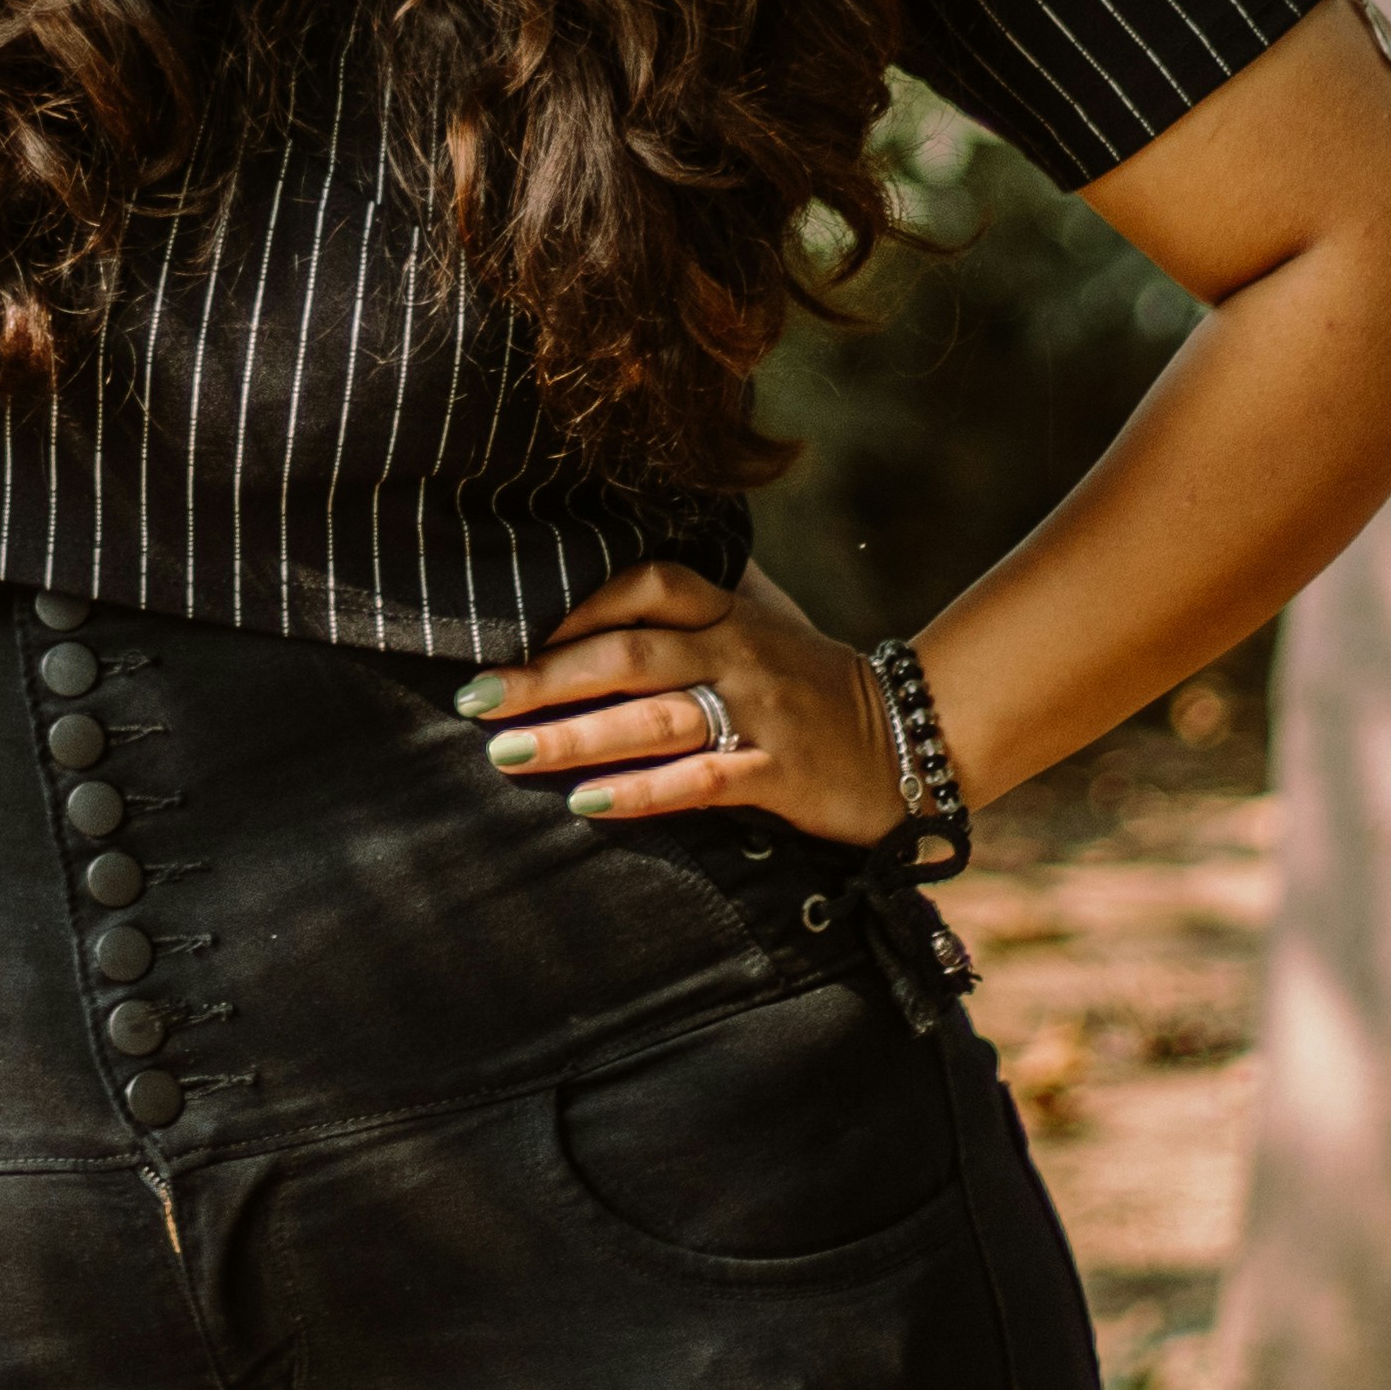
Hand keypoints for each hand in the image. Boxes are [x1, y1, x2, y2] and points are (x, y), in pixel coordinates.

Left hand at [456, 557, 909, 847]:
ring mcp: (759, 712)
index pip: (645, 586)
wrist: (917, 741)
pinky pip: (700, 780)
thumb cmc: (812, 688)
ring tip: (506, 754)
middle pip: (628, 654)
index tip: (505, 627)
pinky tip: (587, 803)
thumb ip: (695, 609)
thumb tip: (600, 593)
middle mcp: (739, 652)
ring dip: (574, 737)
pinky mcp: (779, 772)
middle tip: (473, 697)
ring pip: (653, 717)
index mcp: (730, 613)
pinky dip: (641, 792)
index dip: (575, 602)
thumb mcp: (760, 631)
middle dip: (543, 676)